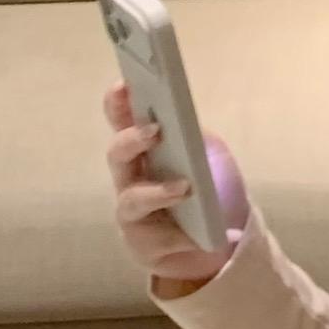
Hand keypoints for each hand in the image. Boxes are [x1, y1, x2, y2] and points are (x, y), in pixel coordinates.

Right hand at [103, 80, 251, 295]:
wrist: (211, 240)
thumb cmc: (203, 189)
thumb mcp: (205, 156)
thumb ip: (194, 138)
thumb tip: (190, 125)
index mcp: (143, 148)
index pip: (122, 119)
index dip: (118, 102)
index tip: (125, 83)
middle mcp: (129, 176)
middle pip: (117, 154)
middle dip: (132, 139)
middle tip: (155, 130)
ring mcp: (132, 212)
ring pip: (132, 199)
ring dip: (158, 192)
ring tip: (185, 187)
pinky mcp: (143, 244)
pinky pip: (158, 238)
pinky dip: (181, 235)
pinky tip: (197, 234)